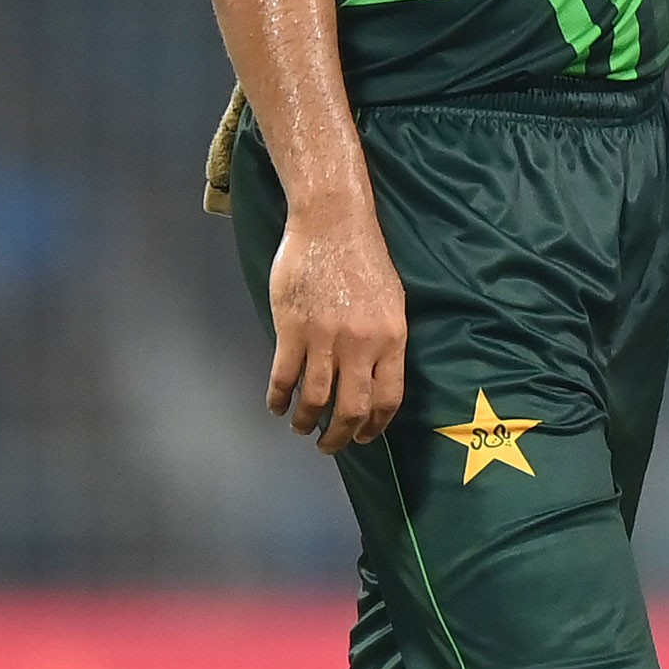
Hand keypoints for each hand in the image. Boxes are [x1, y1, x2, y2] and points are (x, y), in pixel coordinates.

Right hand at [267, 197, 406, 452]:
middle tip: (330, 445)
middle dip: (340, 436)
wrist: (333, 224)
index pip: (389, 398)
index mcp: (391, 339)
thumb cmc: (365, 259)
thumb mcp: (392, 302)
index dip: (375, 425)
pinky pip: (284, 377)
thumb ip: (386, 341)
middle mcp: (361, 346)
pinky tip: (276, 406)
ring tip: (301, 427)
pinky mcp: (293, 330)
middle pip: (352, 409)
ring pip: (316, 399)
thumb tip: (377, 375)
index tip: (364, 436)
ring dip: (306, 421)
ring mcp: (325, 339)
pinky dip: (278, 398)